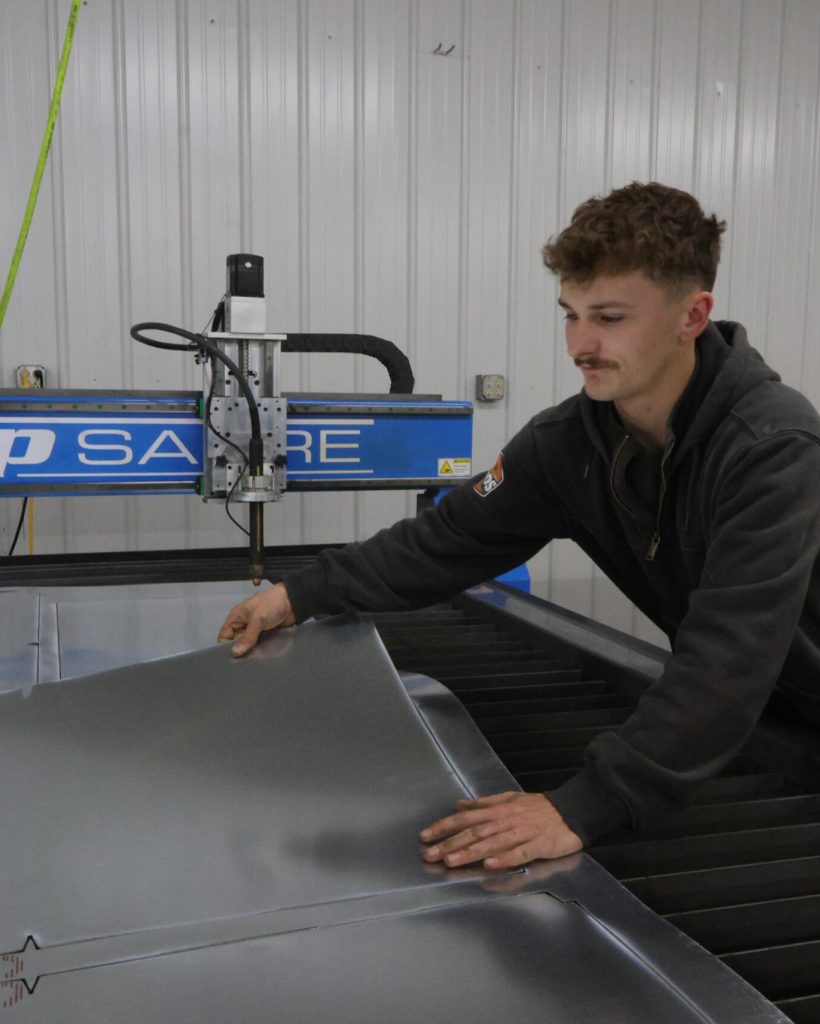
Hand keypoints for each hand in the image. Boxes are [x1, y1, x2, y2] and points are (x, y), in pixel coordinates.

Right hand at [217, 582, 295, 656]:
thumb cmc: (272, 603)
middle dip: (240, 651)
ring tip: (253, 661)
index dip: (226, 646)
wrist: (293, 601)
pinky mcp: (266, 635)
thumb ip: (247, 637)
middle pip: (236, 643)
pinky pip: (259, 646)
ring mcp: (255, 631)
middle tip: (243, 662)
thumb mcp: (257, 619)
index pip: (224, 636)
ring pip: (248, 646)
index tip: (231, 658)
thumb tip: (235, 653)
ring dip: (251, 652)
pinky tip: (262, 657)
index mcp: (236, 618)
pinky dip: (260, 650)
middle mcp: (244, 625)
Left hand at [420, 791, 582, 869]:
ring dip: (471, 853)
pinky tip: (490, 867)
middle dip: (451, 843)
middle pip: (475, 832)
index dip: (444, 826)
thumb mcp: (509, 798)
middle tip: (430, 854)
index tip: (426, 836)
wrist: (572, 811)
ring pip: (493, 843)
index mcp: (498, 810)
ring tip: (452, 861)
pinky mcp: (539, 846)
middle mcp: (507, 821)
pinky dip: (504, 860)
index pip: (465, 818)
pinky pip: (520, 854)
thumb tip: (459, 805)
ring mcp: (522, 833)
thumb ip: (483, 804)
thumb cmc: (539, 807)